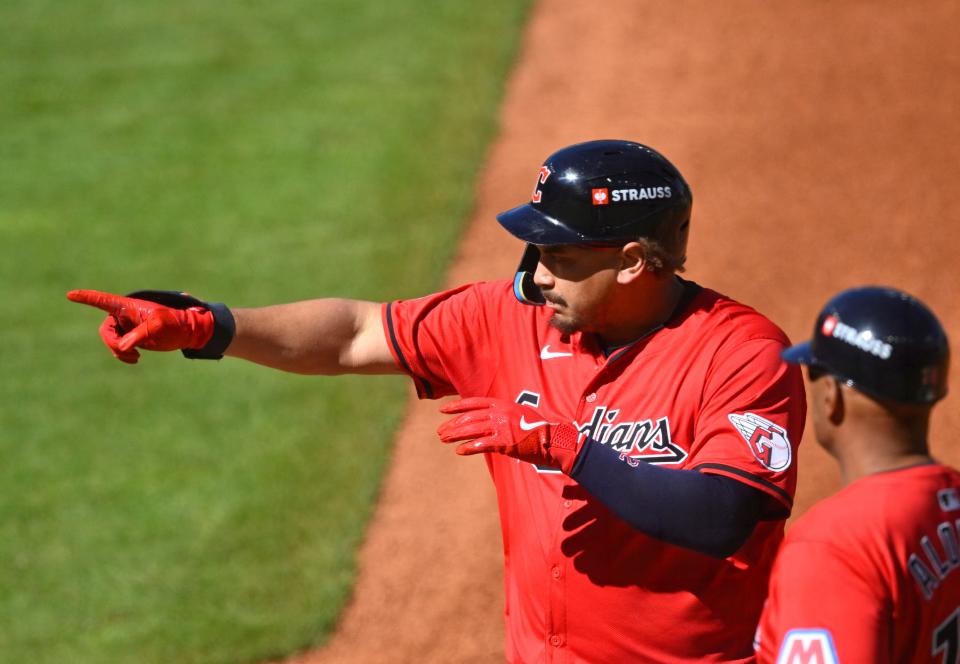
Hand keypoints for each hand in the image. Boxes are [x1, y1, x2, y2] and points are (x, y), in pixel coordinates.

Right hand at [67, 289, 213, 363]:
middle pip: (105, 331)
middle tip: (130, 352)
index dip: (86, 298)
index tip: (70, 295)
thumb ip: (141, 334)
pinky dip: (123, 355)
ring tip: (136, 357)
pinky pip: (117, 348)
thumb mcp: (160, 326)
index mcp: (128, 306)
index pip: (103, 300)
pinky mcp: (130, 338)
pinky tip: (135, 358)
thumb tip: (124, 347)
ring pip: (110, 341)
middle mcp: (123, 315)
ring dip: (119, 351)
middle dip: (114, 343)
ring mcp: (126, 327)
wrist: (185, 332)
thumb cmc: (175, 323)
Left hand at [437, 397, 582, 473]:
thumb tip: (488, 418)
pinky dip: (469, 448)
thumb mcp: (520, 414)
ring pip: (472, 430)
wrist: (554, 440)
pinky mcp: (506, 442)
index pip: (474, 402)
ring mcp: (502, 427)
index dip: (456, 406)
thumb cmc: (538, 429)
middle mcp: (500, 413)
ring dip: (455, 435)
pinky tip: (459, 451)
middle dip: (453, 424)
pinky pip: (482, 445)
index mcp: (503, 404)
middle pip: (469, 417)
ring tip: (444, 439)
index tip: (442, 410)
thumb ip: (503, 414)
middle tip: (440, 431)